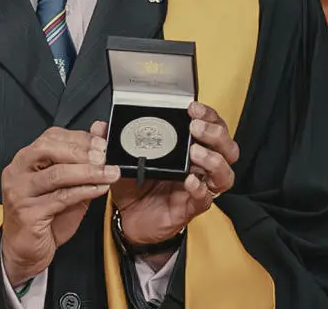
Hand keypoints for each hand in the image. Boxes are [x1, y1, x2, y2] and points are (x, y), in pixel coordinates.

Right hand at [0, 123, 119, 285]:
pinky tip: (100, 188)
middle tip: (105, 156)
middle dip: (82, 151)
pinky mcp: (28, 213)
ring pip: (57, 174)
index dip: (79, 137)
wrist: (25, 251)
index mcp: (24, 160)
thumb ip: (81, 162)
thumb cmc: (44, 218)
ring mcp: (20, 193)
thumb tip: (99, 134)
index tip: (102, 142)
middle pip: (49, 150)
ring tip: (109, 173)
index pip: (50, 137)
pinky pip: (61, 197)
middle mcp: (17, 173)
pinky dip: (85, 191)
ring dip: (88, 172)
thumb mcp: (65, 185)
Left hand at [110, 102, 239, 251]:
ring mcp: (200, 187)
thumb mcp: (123, 160)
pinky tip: (190, 181)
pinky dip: (200, 188)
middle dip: (215, 133)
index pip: (211, 126)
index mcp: (188, 148)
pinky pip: (206, 198)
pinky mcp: (193, 207)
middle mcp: (200, 166)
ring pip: (225, 172)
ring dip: (213, 160)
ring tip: (195, 153)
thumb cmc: (134, 186)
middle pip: (227, 146)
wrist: (131, 219)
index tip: (192, 108)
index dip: (208, 115)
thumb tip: (100, 127)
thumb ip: (113, 142)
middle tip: (195, 128)